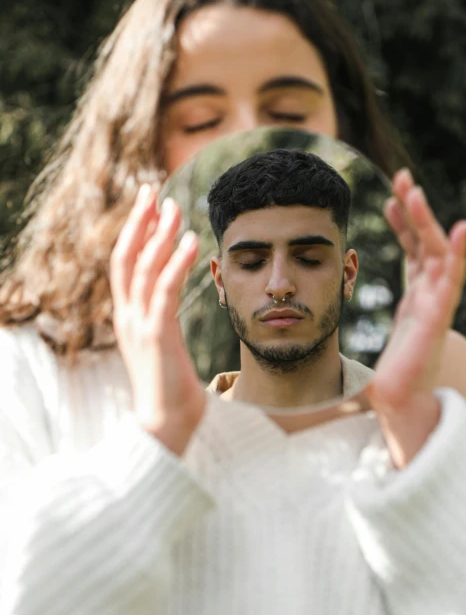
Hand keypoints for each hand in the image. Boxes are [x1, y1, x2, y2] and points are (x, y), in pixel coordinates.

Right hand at [110, 185, 204, 455]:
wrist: (165, 424)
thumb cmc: (171, 387)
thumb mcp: (162, 344)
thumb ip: (161, 318)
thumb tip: (168, 298)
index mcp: (128, 316)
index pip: (125, 264)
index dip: (134, 232)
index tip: (148, 205)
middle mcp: (127, 315)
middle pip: (126, 256)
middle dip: (138, 220)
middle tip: (152, 189)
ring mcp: (138, 324)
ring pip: (143, 267)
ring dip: (159, 234)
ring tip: (175, 206)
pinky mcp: (155, 335)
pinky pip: (165, 291)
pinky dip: (176, 263)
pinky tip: (191, 242)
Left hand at [366, 169, 465, 466]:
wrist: (398, 406)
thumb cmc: (388, 376)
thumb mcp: (383, 331)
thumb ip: (376, 319)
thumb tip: (348, 311)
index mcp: (417, 299)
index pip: (414, 252)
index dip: (405, 224)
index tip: (390, 199)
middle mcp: (430, 297)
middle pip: (427, 244)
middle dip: (416, 211)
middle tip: (403, 178)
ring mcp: (437, 306)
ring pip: (437, 253)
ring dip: (427, 221)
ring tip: (414, 191)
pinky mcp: (439, 319)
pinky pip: (450, 281)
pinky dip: (456, 254)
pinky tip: (460, 230)